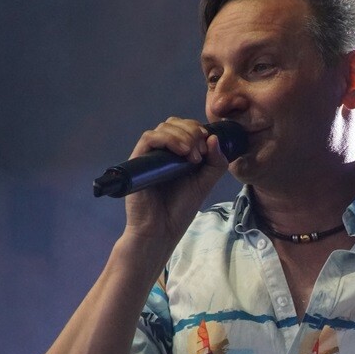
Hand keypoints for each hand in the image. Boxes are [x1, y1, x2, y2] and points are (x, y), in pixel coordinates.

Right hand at [122, 117, 230, 242]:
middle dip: (192, 131)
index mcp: (177, 154)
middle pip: (174, 123)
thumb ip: (215, 163)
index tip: (208, 146)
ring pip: (163, 128)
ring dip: (183, 135)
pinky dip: (167, 139)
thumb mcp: (205, 183)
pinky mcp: (138, 161)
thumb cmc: (180, 209)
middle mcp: (162, 152)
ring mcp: (150, 156)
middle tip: (201, 152)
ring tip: (193, 156)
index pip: (185, 127)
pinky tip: (182, 152)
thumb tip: (214, 138)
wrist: (161, 230)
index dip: (198, 130)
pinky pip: (149, 138)